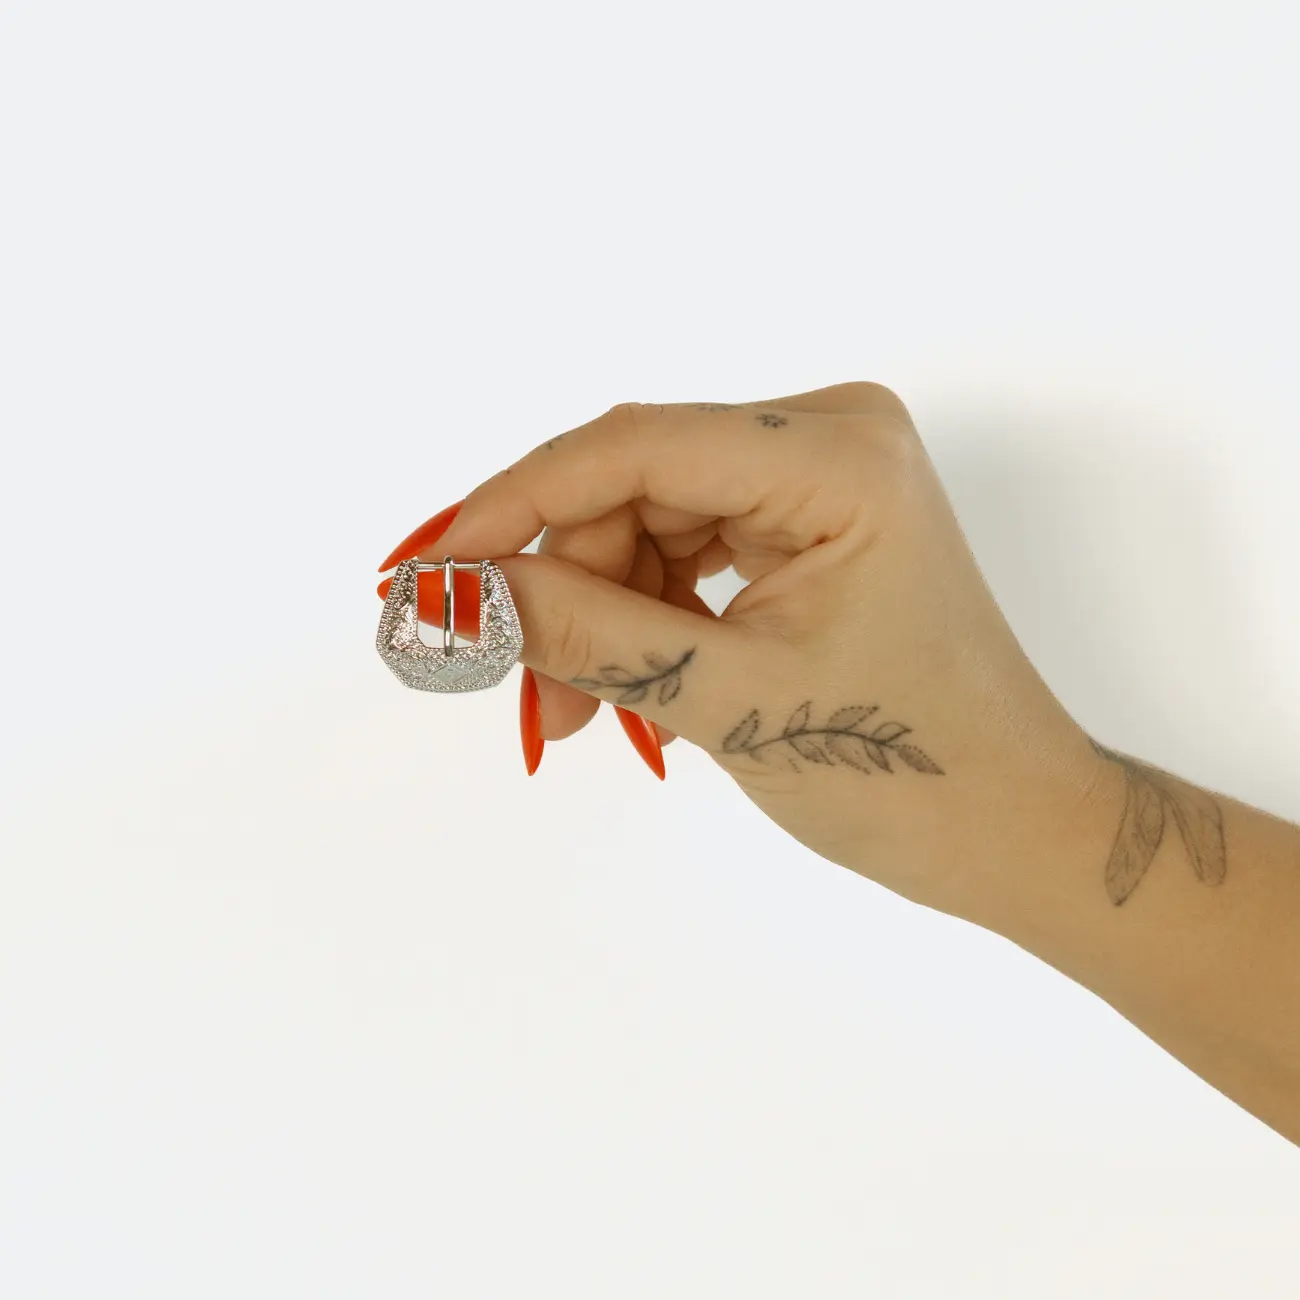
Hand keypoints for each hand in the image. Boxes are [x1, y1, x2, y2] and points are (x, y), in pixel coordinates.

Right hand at [377, 381, 1104, 925]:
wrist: (1013, 824)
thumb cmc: (911, 772)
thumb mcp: (729, 699)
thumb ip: (585, 633)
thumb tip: (452, 594)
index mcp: (836, 456)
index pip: (634, 447)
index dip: (515, 506)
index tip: (428, 574)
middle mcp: (831, 437)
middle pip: (637, 483)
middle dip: (566, 585)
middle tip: (525, 691)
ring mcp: (822, 476)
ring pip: (651, 518)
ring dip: (599, 610)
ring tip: (581, 714)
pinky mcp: (810, 519)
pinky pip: (688, 545)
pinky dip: (644, 612)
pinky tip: (629, 682)